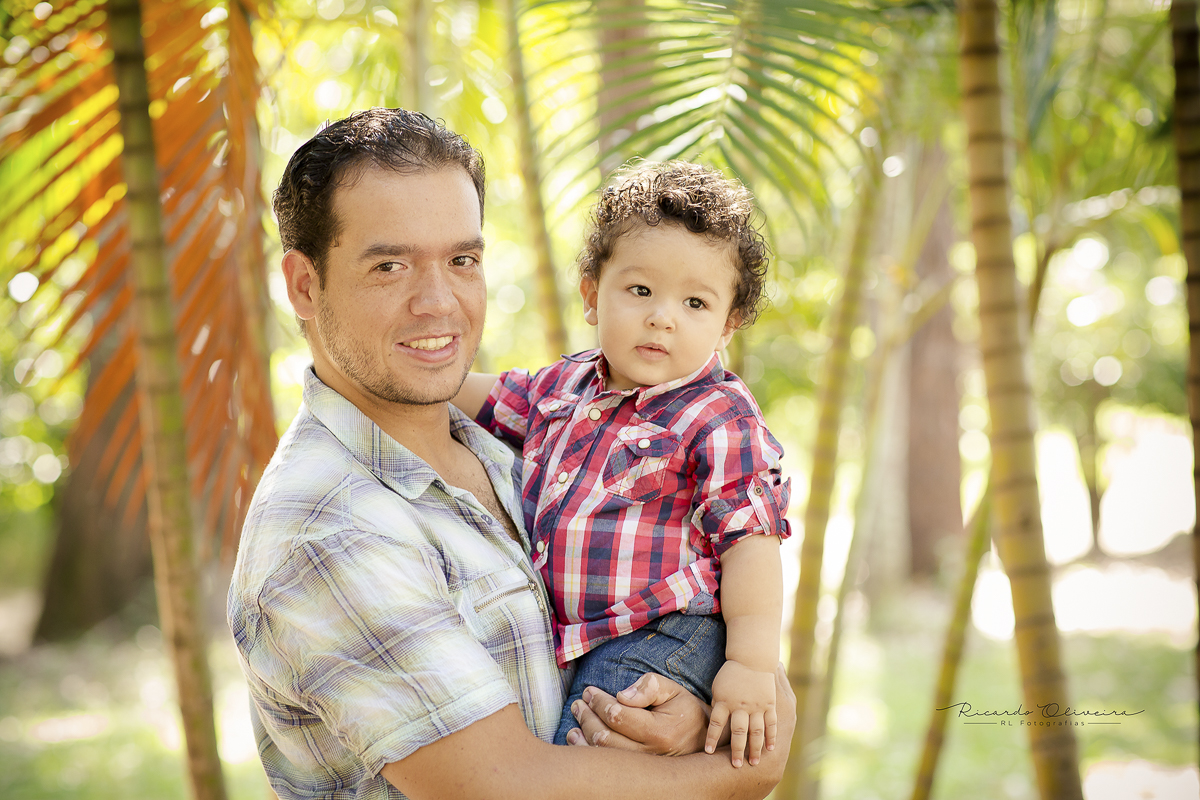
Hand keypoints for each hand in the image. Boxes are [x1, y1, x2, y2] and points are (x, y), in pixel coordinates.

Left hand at [564, 672, 709, 754]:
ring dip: (583, 734)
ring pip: (603, 754)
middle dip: (588, 716)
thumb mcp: (672, 690)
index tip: (590, 691)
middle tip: (580, 702)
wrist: (704, 739)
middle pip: (606, 737)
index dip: (599, 702)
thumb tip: (622, 695)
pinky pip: (607, 766)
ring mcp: (644, 768)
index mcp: (660, 731)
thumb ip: (648, 686)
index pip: (618, 716)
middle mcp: (651, 754)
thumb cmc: (685, 710)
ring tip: (577, 716)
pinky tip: (577, 737)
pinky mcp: (638, 774)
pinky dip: (587, 751)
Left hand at [706, 659, 775, 766]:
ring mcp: (756, 706)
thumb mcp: (718, 686)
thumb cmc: (731, 672)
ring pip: (756, 731)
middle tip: (736, 766)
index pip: (716, 723)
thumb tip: (713, 718)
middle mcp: (740, 706)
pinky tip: (771, 748)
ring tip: (754, 763)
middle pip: (737, 732)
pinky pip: (771, 723)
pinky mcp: (769, 704)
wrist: (751, 657)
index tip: (708, 752)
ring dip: (755, 748)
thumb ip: (717, 704)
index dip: (712, 738)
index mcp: (724, 700)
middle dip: (736, 750)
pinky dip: (771, 736)